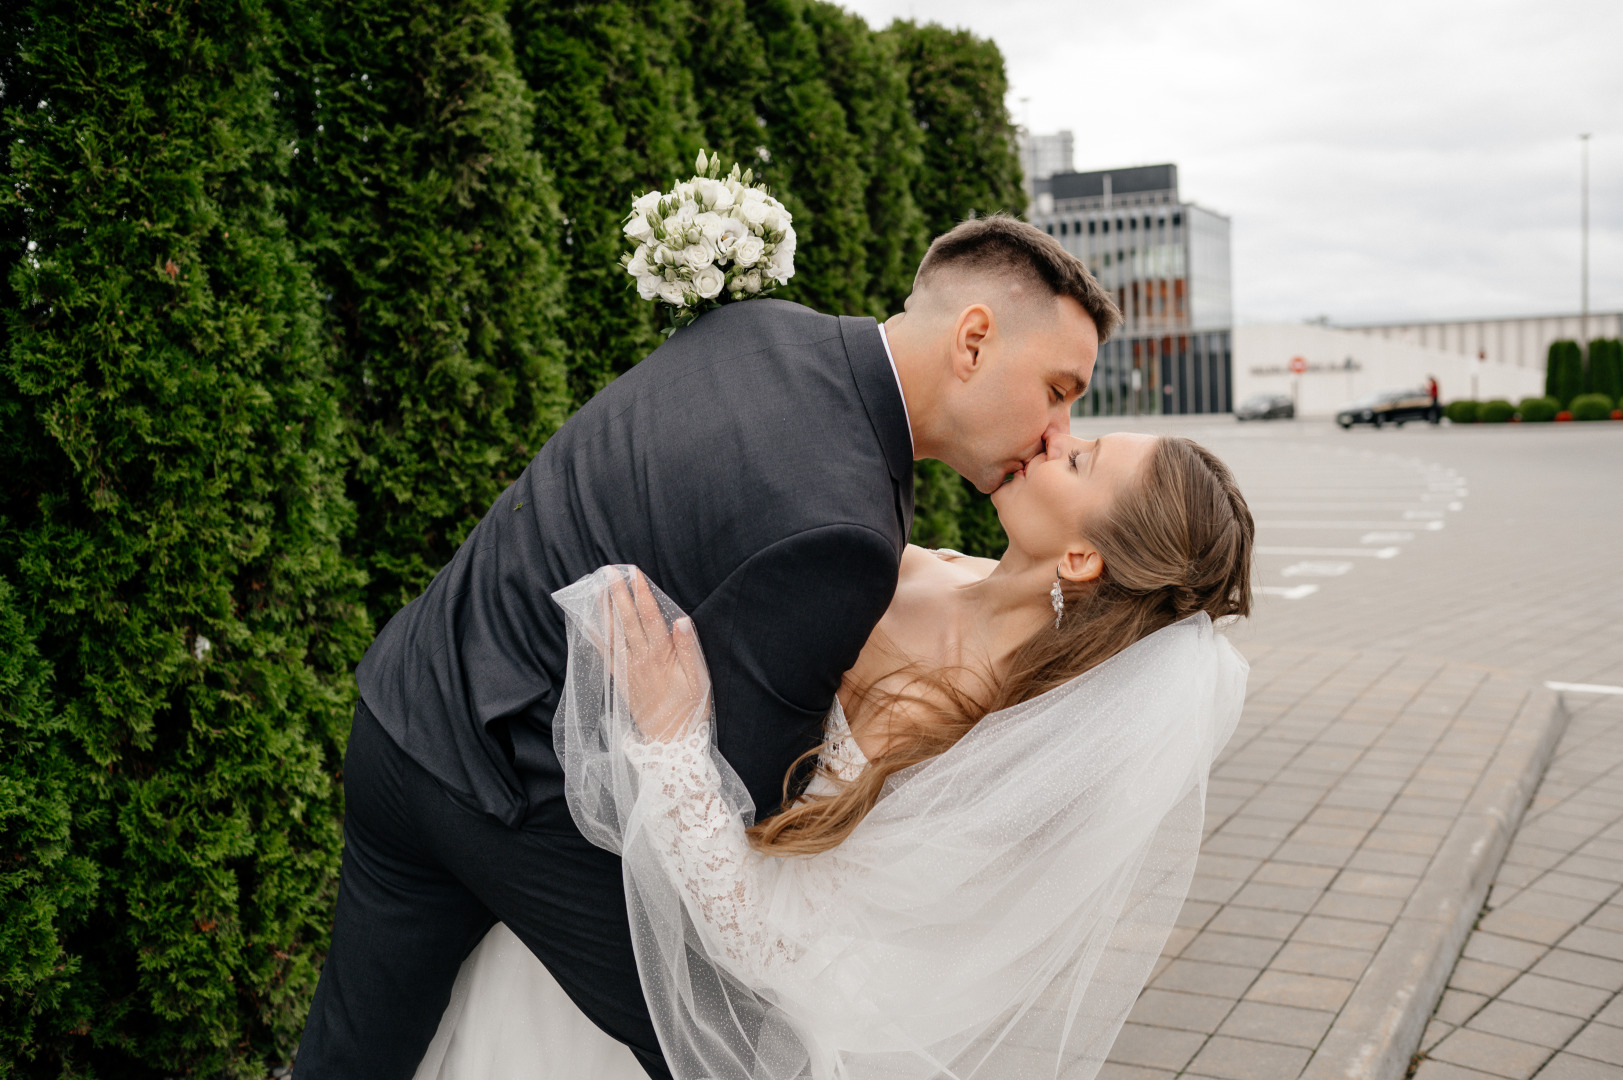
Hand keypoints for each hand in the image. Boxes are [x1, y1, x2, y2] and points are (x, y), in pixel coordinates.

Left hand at [607, 568, 709, 742]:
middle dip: (617, 594)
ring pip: (613, 634)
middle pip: (627, 621)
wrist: (672, 742)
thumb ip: (688, 649)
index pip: (650, 617)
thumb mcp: (699, 679)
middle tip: (608, 572)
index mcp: (661, 656)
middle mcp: (640, 660)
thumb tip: (681, 620)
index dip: (641, 594)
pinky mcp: (621, 680)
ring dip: (604, 610)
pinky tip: (589, 624)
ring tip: (597, 589)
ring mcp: (628, 670)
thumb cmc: (691, 709)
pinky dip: (597, 637)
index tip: (633, 573)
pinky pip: (606, 655)